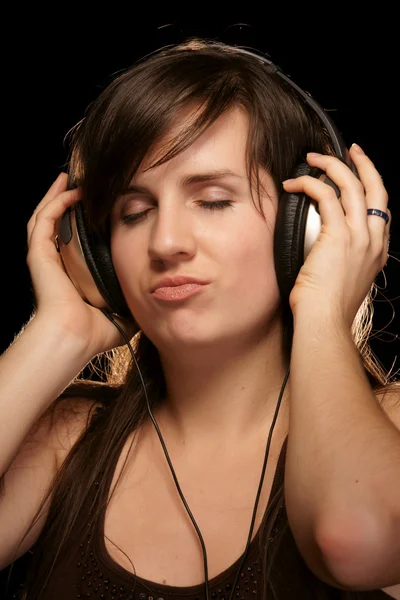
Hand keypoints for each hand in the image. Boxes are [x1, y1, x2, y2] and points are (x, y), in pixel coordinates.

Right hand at [26, 173, 135, 355]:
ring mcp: (46, 257)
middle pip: (59, 223)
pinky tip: (70, 188)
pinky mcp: (39, 254)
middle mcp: (57, 263)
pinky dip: (56, 201)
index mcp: (73, 275)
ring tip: (71, 178)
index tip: (101, 208)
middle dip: (69, 202)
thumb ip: (134, 301)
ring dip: (58, 195)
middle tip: (82, 184)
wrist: (75, 338)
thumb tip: (156, 297)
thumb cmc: (96, 332)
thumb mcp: (122, 312)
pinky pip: (45, 219)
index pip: (76, 241)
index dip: (85, 222)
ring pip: (47, 216)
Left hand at [282, 144, 391, 328]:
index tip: (360, 175)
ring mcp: (359, 237)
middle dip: (364, 164)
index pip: (382, 211)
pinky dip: (309, 184)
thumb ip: (343, 262)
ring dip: (331, 166)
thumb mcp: (343, 282)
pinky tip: (295, 183)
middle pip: (376, 189)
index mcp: (377, 252)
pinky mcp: (338, 236)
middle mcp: (374, 241)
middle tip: (350, 150)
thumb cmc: (327, 309)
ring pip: (351, 186)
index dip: (372, 188)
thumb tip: (326, 251)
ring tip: (313, 159)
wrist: (325, 323)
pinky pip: (326, 196)